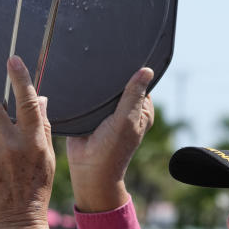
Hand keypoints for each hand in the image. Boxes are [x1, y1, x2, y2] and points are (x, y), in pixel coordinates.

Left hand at [0, 56, 54, 228]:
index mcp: (33, 140)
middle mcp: (10, 144)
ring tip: (1, 165)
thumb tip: (39, 98)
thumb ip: (42, 126)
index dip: (20, 78)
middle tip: (0, 126)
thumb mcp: (47, 157)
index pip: (27, 101)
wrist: (17, 223)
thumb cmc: (36, 188)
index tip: (13, 59)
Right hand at [66, 67, 154, 211]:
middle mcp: (126, 108)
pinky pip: (89, 96)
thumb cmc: (111, 149)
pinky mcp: (91, 113)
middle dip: (114, 77)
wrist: (87, 168)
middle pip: (121, 84)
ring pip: (104, 89)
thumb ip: (134, 95)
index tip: (125, 60)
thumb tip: (147, 70)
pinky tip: (81, 81)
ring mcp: (108, 111)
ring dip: (98, 83)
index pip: (140, 82)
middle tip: (104, 64)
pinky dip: (86, 90)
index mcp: (141, 109)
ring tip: (91, 72)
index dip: (134, 71)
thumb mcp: (126, 119)